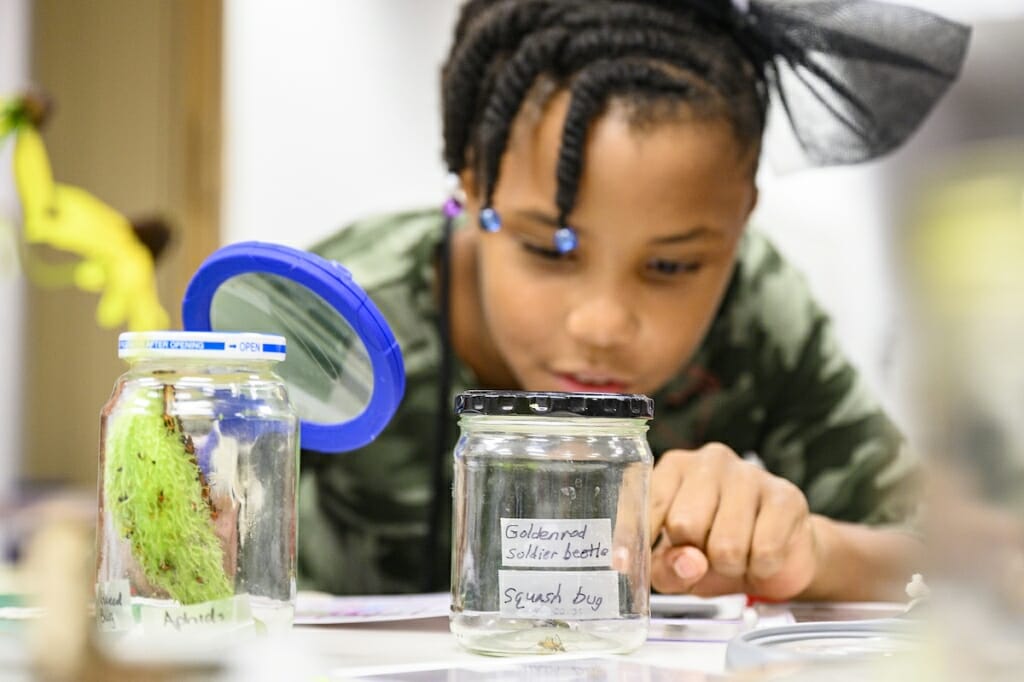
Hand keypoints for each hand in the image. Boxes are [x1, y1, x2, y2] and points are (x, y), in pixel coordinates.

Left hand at [649, 443, 819, 599]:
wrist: (777, 556)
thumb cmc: (714, 551)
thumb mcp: (676, 565)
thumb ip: (666, 567)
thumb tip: (687, 561)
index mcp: (674, 467)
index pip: (646, 502)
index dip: (636, 538)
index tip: (626, 562)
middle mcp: (709, 460)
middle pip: (685, 523)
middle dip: (695, 553)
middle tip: (706, 551)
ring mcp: (750, 474)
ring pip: (726, 544)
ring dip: (730, 566)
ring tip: (735, 554)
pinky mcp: (786, 496)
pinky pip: (764, 551)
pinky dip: (760, 567)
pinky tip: (761, 554)